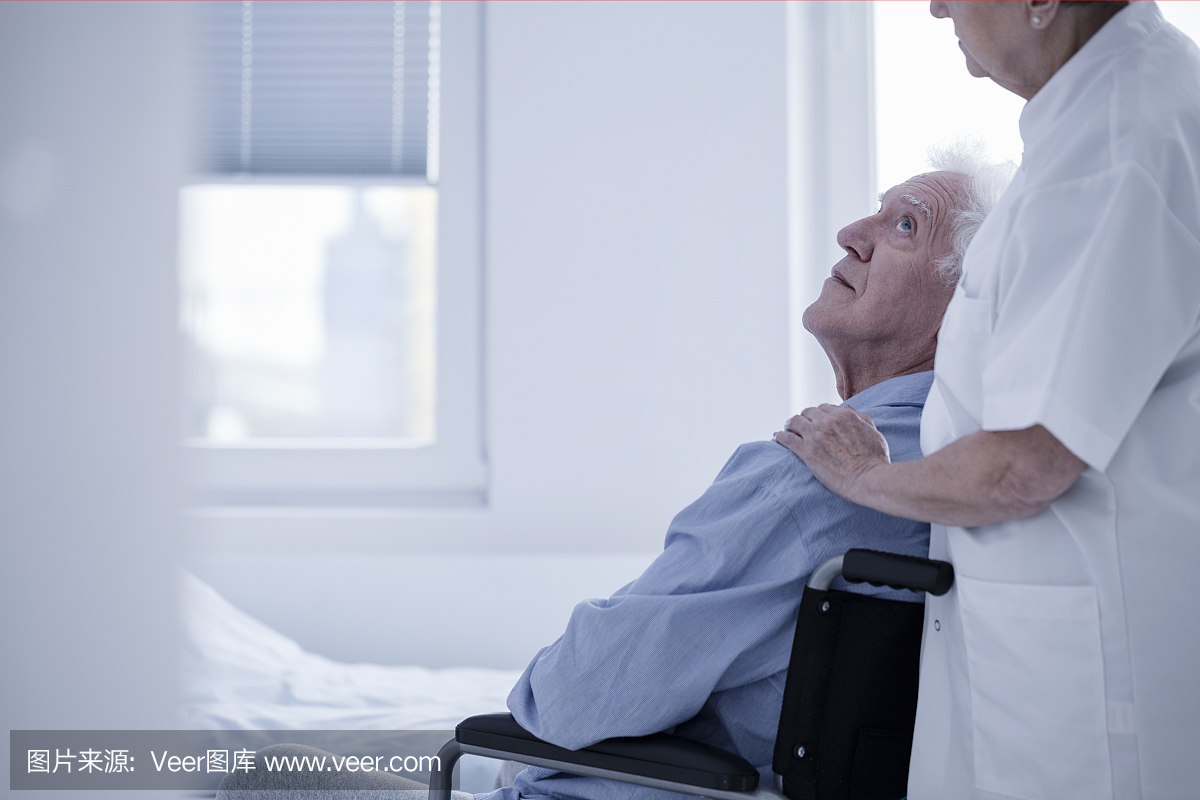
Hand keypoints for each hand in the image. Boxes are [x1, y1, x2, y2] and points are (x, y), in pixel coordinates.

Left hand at [774, 404, 890, 502]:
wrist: (869, 478)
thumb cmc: (875, 459)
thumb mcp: (873, 432)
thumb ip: (860, 417)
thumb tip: (847, 408)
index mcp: (844, 415)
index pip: (823, 408)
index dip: (817, 414)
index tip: (814, 420)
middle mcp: (827, 422)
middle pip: (807, 413)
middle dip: (803, 418)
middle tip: (799, 425)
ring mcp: (815, 436)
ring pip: (794, 422)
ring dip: (790, 424)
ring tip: (787, 429)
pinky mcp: (807, 452)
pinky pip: (787, 438)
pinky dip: (780, 436)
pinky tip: (777, 437)